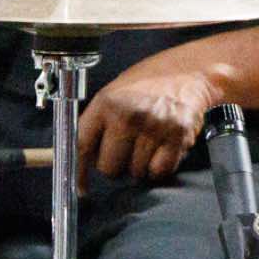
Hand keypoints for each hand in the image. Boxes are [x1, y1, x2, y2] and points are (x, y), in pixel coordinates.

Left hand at [75, 52, 220, 191]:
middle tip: (127, 151)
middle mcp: (127, 114)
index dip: (79, 172)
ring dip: (140, 166)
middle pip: (109, 168)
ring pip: (135, 173)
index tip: (81, 188)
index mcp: (106, 102)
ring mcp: (153, 126)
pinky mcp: (177, 136)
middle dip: (116, 166)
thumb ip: (95, 125)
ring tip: (148, 144)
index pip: (81, 146)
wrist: (189, 71)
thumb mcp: (114, 94)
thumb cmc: (147, 84)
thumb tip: (69, 158)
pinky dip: (160, 168)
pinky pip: (159, 172)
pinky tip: (162, 150)